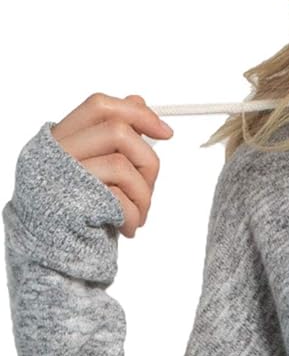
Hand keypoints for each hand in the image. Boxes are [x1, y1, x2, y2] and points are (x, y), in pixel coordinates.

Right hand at [50, 92, 172, 238]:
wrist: (53, 253)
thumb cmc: (80, 208)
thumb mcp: (95, 167)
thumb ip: (112, 136)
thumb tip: (139, 102)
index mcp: (60, 137)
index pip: (100, 107)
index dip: (137, 114)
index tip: (166, 132)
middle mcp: (57, 152)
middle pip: (118, 132)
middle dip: (148, 161)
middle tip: (150, 186)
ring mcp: (64, 178)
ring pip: (122, 166)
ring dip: (144, 195)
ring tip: (139, 215)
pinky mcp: (74, 205)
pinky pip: (119, 199)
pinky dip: (134, 216)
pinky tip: (129, 228)